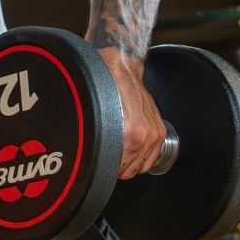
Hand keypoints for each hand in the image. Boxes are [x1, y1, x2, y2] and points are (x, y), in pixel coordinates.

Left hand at [100, 48, 165, 178]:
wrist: (119, 68)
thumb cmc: (102, 88)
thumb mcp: (89, 114)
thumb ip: (88, 138)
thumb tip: (79, 156)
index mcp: (128, 135)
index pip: (114, 170)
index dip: (102, 169)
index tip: (97, 162)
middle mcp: (144, 136)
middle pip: (127, 170)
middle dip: (115, 166)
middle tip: (106, 155)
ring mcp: (154, 134)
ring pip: (140, 167)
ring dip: (128, 163)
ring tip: (117, 151)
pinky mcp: (160, 131)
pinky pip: (151, 158)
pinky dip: (141, 157)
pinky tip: (130, 148)